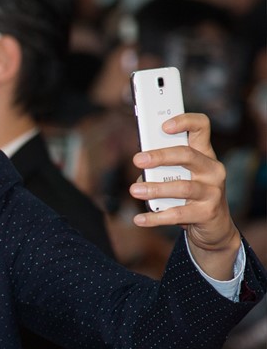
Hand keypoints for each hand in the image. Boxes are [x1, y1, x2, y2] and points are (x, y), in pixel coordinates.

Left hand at [130, 113, 241, 279]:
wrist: (214, 227)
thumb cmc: (191, 196)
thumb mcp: (181, 177)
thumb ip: (163, 170)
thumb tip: (141, 173)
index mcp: (205, 154)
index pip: (201, 127)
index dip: (184, 121)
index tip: (163, 126)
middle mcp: (212, 169)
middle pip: (187, 155)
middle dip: (160, 156)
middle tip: (137, 159)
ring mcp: (213, 191)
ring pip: (182, 187)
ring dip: (155, 189)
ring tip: (134, 190)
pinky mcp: (207, 213)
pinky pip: (178, 214)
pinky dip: (155, 217)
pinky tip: (139, 219)